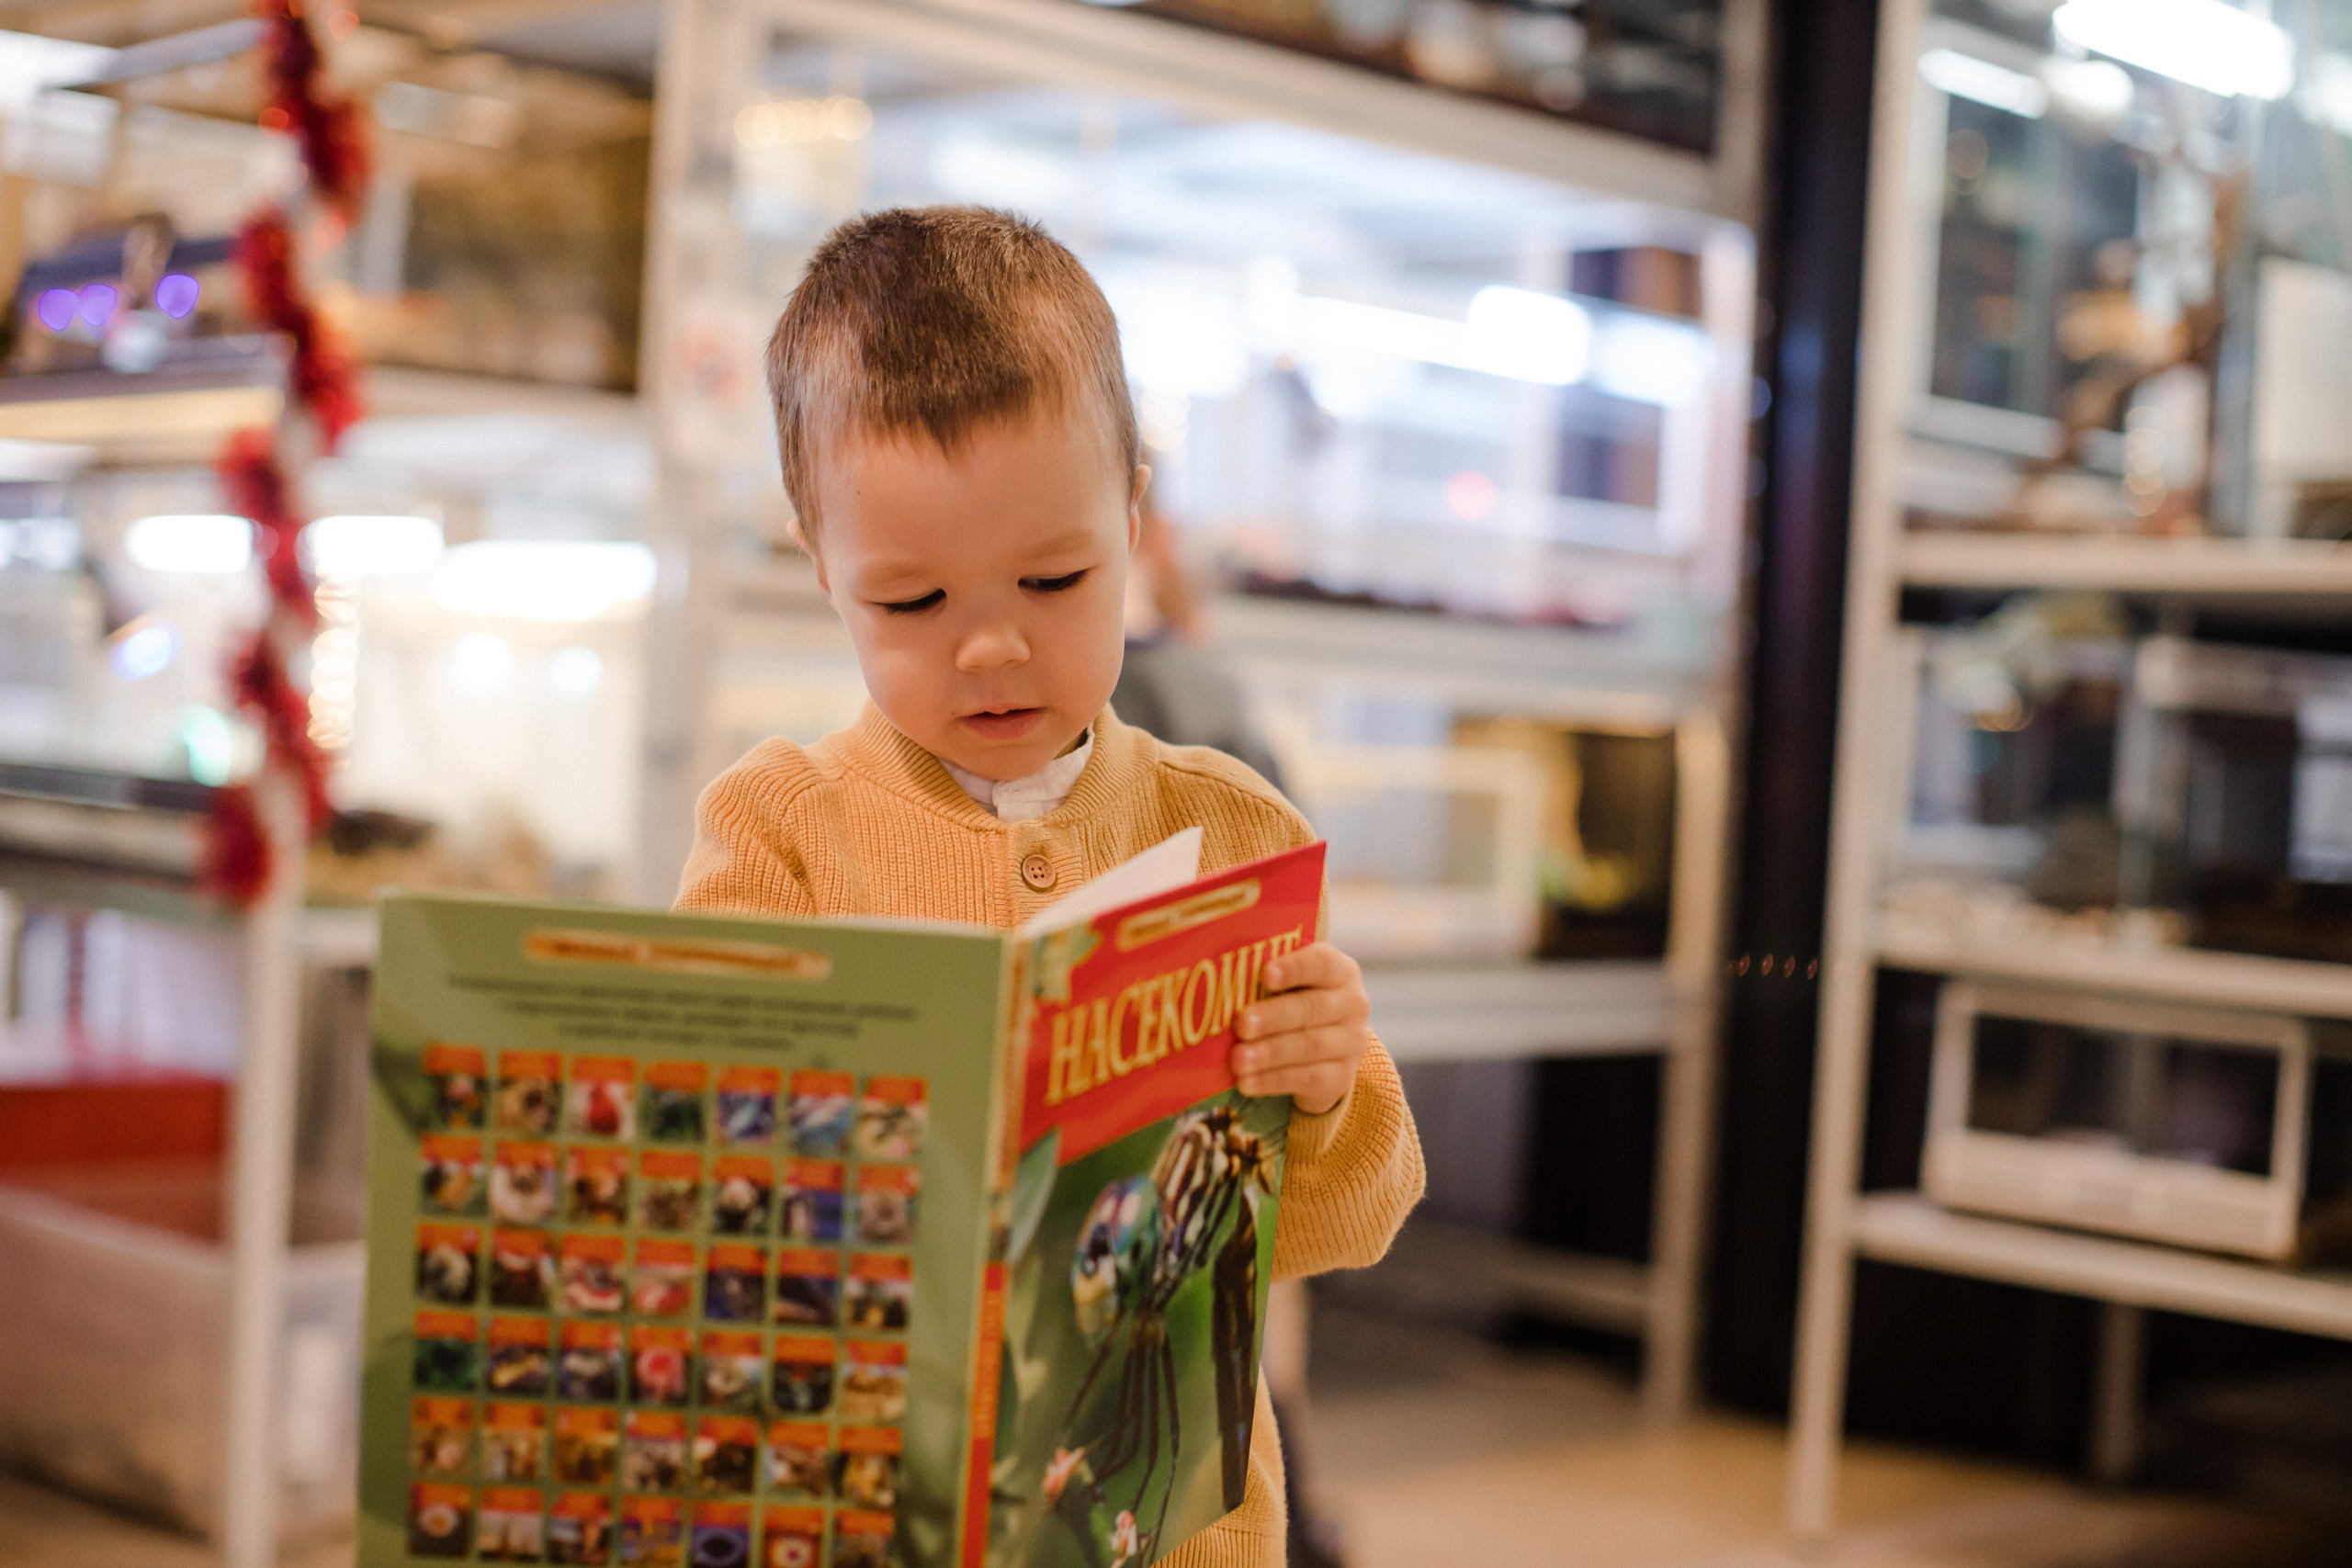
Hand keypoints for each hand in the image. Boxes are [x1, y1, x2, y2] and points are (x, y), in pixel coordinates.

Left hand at [1231, 942, 1370, 1115]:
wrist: (1326, 1053)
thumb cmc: (1295, 1005)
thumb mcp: (1289, 987)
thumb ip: (1265, 980)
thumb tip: (1220, 982)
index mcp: (1340, 972)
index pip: (1321, 963)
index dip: (1294, 968)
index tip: (1265, 974)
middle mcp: (1352, 1004)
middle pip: (1311, 1008)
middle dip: (1273, 1017)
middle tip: (1241, 1023)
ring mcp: (1351, 1043)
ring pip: (1309, 1046)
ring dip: (1269, 1053)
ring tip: (1237, 1060)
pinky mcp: (1341, 1077)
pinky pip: (1307, 1078)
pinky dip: (1273, 1080)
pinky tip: (1247, 1082)